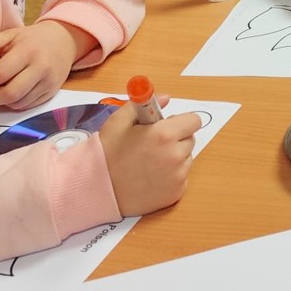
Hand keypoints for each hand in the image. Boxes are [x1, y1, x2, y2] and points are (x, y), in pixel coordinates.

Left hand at [0, 21, 97, 110]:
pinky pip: (28, 106)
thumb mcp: (11, 35)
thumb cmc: (33, 39)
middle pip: (11, 93)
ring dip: (3, 101)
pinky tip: (12, 92)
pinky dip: (15, 103)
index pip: (1, 73)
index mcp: (27, 51)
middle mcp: (40, 68)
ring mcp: (48, 82)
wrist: (64, 41)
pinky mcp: (52, 92)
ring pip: (19, 103)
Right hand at [98, 99, 199, 216]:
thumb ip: (144, 104)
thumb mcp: (118, 121)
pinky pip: (181, 177)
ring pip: (186, 159)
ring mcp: (177, 176)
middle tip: (153, 145)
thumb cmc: (107, 153)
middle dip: (176, 139)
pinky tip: (150, 177)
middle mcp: (175, 156)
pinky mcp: (176, 193)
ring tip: (149, 162)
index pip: (194, 121)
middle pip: (189, 139)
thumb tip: (166, 98)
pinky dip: (171, 176)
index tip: (168, 126)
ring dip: (174, 158)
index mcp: (164, 135)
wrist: (97, 189)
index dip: (181, 122)